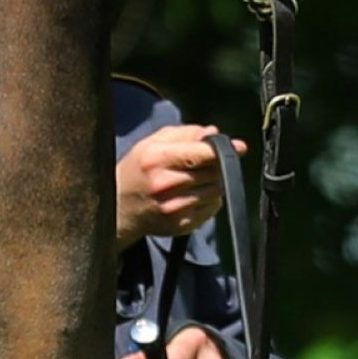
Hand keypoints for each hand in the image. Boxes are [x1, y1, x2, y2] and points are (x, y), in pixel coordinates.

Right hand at [115, 125, 246, 250]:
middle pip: (213, 172)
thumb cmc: (137, 171)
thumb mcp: (151, 143)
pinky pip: (212, 208)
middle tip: (206, 163)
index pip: (201, 154)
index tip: (239, 147)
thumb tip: (213, 133)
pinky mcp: (182, 225)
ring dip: (214, 182)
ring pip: (216, 190)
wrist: (119, 208)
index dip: (223, 150)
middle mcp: (166, 184)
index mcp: (157, 159)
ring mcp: (175, 208)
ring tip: (195, 179)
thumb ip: (184, 133)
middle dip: (216, 165)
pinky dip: (209, 199)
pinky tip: (192, 195)